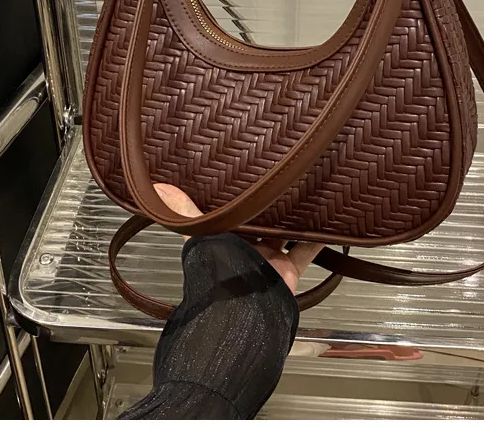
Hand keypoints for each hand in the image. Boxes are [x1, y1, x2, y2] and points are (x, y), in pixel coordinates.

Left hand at [154, 184, 322, 293]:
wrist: (242, 312)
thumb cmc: (217, 274)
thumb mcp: (199, 235)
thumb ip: (184, 212)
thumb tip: (157, 187)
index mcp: (223, 240)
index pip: (230, 210)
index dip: (237, 194)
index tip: (247, 172)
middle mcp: (245, 249)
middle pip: (259, 220)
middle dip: (267, 202)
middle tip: (280, 174)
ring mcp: (267, 259)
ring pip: (284, 232)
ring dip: (292, 215)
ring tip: (304, 189)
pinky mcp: (288, 270)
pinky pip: (305, 251)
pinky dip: (317, 238)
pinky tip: (326, 222)